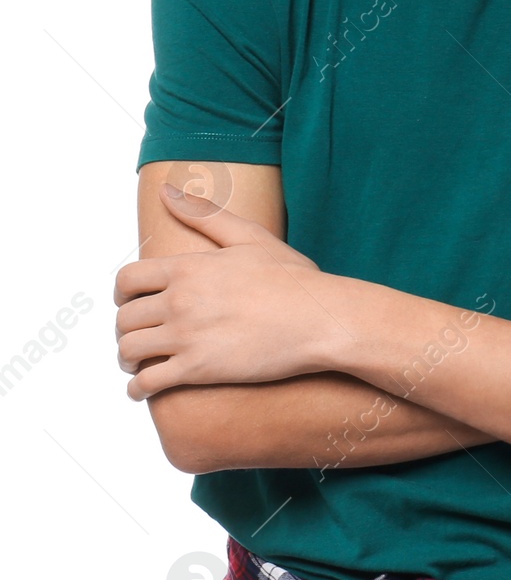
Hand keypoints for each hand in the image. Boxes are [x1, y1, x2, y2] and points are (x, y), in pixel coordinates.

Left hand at [113, 185, 346, 398]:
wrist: (319, 320)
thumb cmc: (293, 280)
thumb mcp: (250, 238)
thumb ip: (205, 214)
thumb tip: (167, 190)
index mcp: (189, 268)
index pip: (127, 280)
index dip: (123, 294)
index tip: (131, 302)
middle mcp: (181, 301)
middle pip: (124, 318)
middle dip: (127, 328)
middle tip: (141, 334)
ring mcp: (187, 336)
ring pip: (129, 350)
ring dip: (128, 359)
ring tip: (140, 362)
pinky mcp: (198, 370)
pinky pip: (146, 383)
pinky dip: (138, 389)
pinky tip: (146, 389)